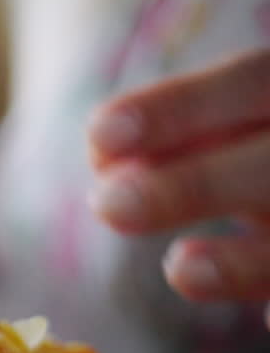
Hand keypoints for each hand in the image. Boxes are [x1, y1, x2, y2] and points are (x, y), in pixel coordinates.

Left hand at [87, 49, 269, 326]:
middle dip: (199, 184)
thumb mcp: (235, 135)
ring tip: (181, 269)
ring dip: (247, 260)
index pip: (249, 83)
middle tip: (111, 206)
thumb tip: (110, 171)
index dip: (179, 108)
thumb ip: (182, 146)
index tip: (99, 136)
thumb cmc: (260, 156)